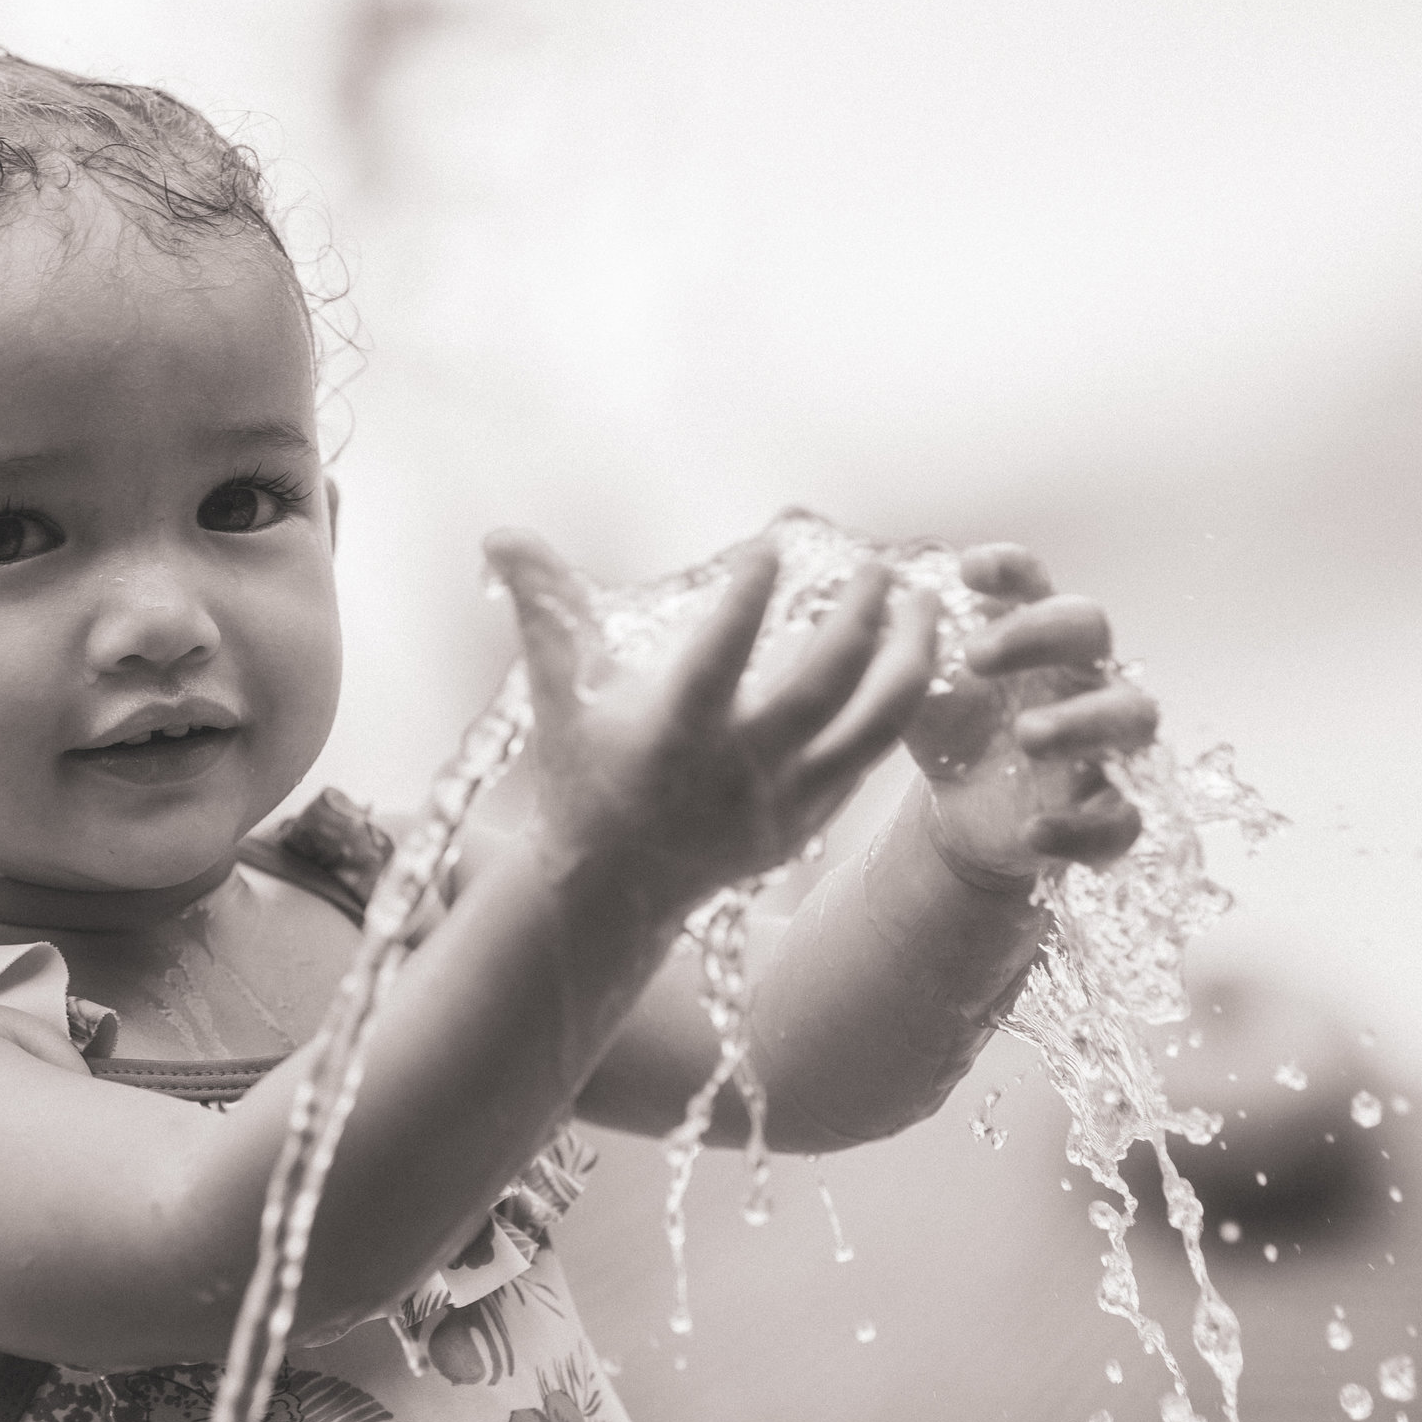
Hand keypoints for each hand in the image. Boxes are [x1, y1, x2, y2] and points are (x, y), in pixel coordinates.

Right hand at [485, 530, 938, 914]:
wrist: (614, 888)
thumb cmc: (583, 774)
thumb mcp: (559, 693)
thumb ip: (543, 608)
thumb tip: (499, 533)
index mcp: (671, 736)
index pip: (721, 654)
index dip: (749, 594)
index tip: (773, 544)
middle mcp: (735, 772)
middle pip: (824, 684)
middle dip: (860, 615)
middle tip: (874, 565)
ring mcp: (783, 800)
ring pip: (876, 723)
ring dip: (910, 655)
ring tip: (922, 603)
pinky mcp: (811, 818)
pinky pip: (874, 752)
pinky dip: (897, 700)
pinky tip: (906, 654)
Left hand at [902, 544, 1156, 885]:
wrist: (961, 808)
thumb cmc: (952, 726)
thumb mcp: (913, 689)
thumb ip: (890, 652)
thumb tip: (842, 608)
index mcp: (1032, 635)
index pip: (1034, 582)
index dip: (1010, 569)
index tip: (968, 570)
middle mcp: (1078, 676)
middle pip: (1090, 629)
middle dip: (1040, 633)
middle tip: (977, 655)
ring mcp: (1102, 741)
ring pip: (1133, 715)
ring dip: (1083, 721)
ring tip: (1028, 734)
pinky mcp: (1106, 808)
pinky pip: (1121, 818)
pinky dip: (1082, 829)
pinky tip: (1034, 829)